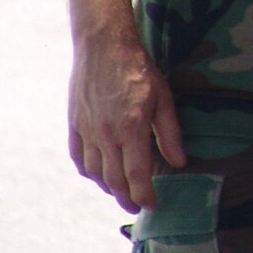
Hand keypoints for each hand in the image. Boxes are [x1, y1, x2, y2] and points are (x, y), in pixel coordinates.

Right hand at [68, 27, 186, 213]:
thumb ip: (170, 133)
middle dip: (126, 198)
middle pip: (114, 179)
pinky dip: (88, 172)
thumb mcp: (163, 98)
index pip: (136, 174)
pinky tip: (98, 174)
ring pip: (94, 172)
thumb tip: (178, 162)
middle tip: (136, 206)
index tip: (151, 205)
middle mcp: (106, 134)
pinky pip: (78, 157)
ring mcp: (87, 130)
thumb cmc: (139, 69)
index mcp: (131, 128)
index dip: (144, 195)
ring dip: (107, 187)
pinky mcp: (74, 124)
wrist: (104, 46)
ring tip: (121, 191)